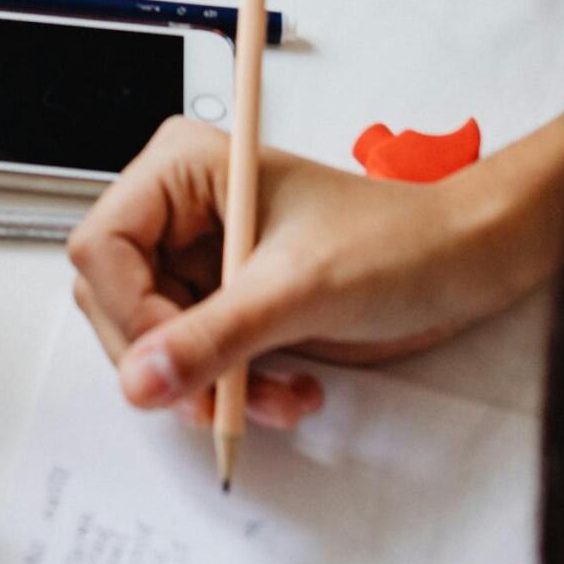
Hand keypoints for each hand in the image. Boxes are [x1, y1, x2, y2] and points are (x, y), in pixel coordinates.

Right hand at [68, 117, 517, 432]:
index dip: (131, 314)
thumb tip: (139, 381)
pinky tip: (286, 389)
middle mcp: (181, 208)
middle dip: (174, 360)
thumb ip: (212, 337)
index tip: (175, 365)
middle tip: (221, 396)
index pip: (103, 247)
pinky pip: (195, 361)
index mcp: (182, 167)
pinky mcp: (228, 300)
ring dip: (211, 386)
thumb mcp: (297, 289)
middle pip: (117, 302)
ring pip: (156, 343)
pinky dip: (232, 390)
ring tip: (276, 396)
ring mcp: (203, 257)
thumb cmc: (394, 243)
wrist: (459, 267)